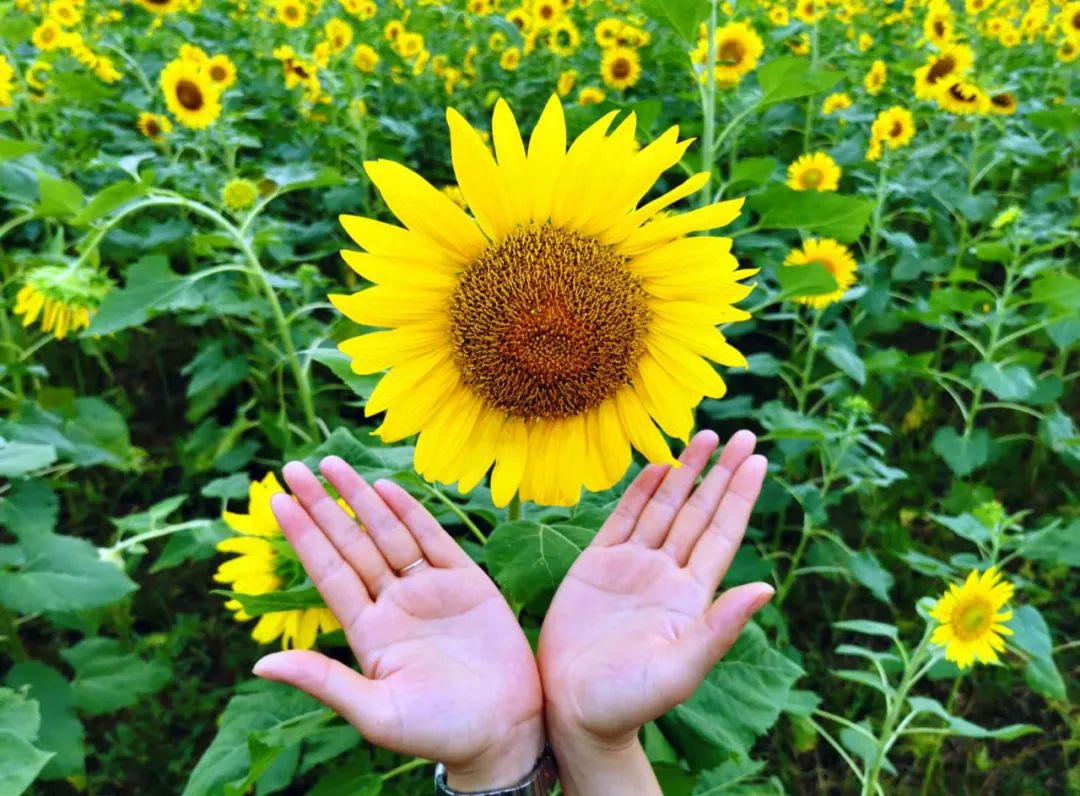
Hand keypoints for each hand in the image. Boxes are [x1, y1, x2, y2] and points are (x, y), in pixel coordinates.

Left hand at [252, 457, 544, 790]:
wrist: (505, 731)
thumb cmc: (439, 732)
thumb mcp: (376, 712)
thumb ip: (323, 681)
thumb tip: (259, 665)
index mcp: (368, 632)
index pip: (328, 572)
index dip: (303, 537)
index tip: (277, 503)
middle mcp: (393, 604)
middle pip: (351, 544)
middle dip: (323, 506)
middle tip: (292, 469)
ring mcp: (429, 591)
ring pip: (387, 534)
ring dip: (360, 498)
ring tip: (331, 465)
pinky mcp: (468, 583)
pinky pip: (433, 540)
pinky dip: (411, 513)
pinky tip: (386, 488)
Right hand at [538, 430, 771, 792]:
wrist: (573, 710)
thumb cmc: (629, 701)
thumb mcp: (680, 670)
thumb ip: (720, 628)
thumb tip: (766, 588)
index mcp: (690, 596)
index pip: (722, 533)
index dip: (740, 496)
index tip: (757, 459)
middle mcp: (666, 574)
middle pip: (700, 512)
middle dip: (720, 473)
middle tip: (741, 434)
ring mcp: (632, 567)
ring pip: (664, 508)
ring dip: (685, 473)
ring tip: (705, 436)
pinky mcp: (596, 566)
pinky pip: (623, 519)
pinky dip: (640, 491)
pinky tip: (657, 466)